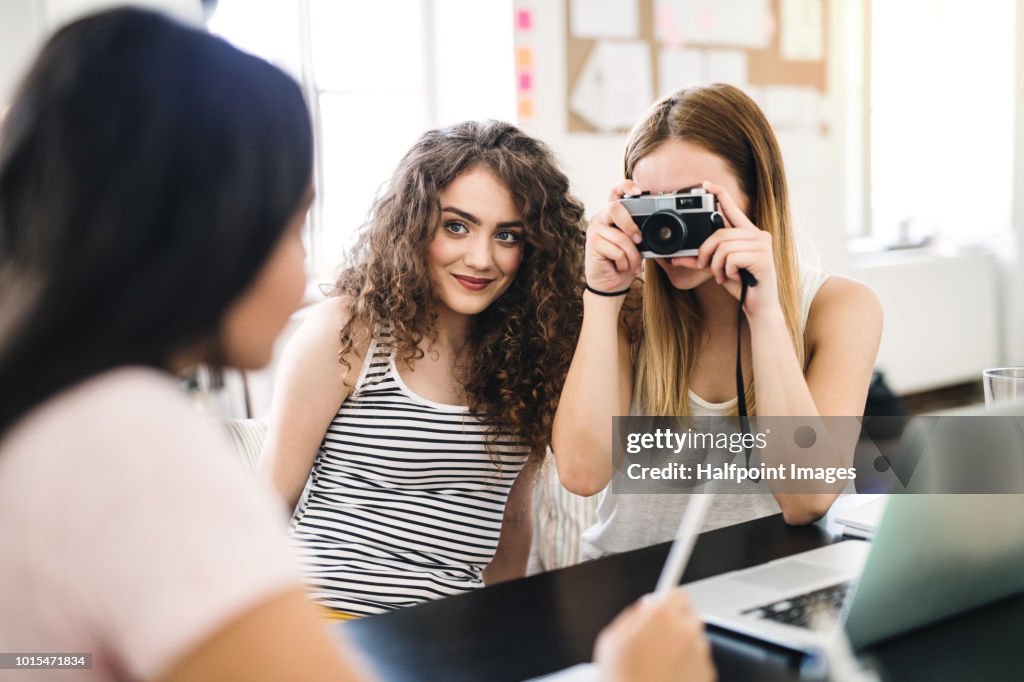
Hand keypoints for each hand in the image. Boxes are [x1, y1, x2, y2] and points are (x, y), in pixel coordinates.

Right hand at [584, 180, 644, 294]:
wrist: (611, 284)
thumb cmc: (623, 262)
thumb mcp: (636, 244)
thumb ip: (640, 231)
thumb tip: (655, 229)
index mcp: (612, 214)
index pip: (615, 191)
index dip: (625, 186)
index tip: (638, 191)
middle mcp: (600, 218)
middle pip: (616, 208)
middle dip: (631, 226)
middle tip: (639, 240)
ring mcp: (594, 230)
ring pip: (620, 237)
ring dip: (632, 255)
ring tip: (632, 263)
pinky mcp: (592, 244)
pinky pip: (616, 251)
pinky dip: (624, 262)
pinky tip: (619, 266)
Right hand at [594, 589, 715, 681]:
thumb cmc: (621, 678)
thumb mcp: (612, 639)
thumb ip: (631, 616)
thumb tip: (642, 609)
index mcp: (662, 616)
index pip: (678, 594)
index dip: (668, 602)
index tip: (664, 608)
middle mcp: (685, 630)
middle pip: (690, 615)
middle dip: (677, 623)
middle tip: (660, 638)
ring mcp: (699, 653)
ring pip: (696, 640)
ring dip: (684, 645)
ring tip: (661, 663)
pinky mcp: (706, 673)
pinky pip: (700, 662)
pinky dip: (689, 666)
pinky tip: (669, 675)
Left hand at [684, 180, 780, 318]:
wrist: (758, 306)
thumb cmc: (741, 285)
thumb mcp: (717, 269)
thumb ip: (700, 260)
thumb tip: (676, 258)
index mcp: (748, 234)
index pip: (733, 208)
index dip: (719, 194)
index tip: (706, 184)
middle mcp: (758, 235)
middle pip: (720, 234)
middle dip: (706, 253)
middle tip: (708, 267)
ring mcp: (762, 245)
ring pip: (723, 247)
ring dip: (716, 266)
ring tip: (722, 275)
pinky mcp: (763, 257)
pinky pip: (731, 258)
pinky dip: (726, 271)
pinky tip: (734, 277)